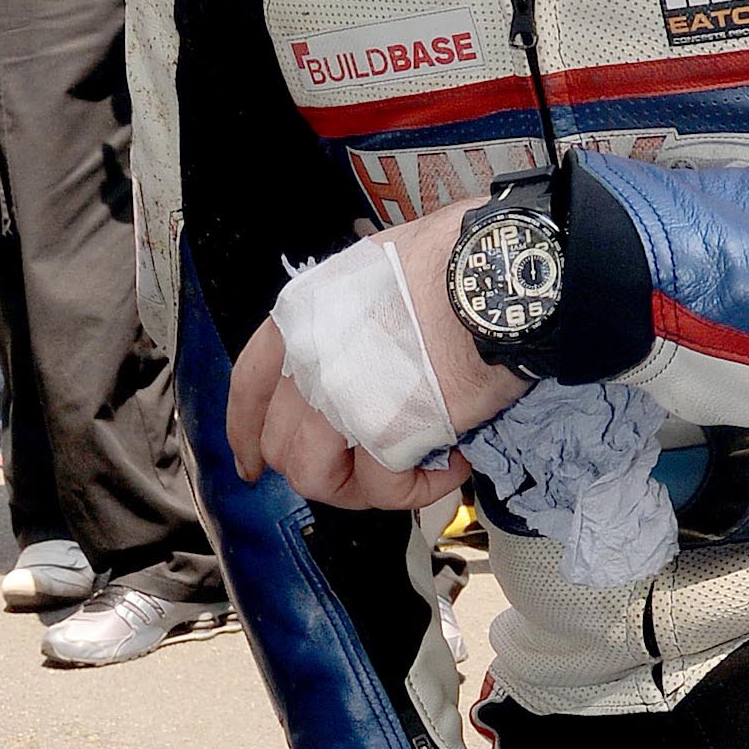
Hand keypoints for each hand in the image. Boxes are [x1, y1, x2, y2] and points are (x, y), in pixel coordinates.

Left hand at [226, 208, 528, 505]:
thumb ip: (353, 318)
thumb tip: (372, 352)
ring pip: (318, 478)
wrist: (500, 275)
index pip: (250, 388)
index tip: (254, 462)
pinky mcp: (387, 434)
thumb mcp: (376, 270)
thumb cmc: (455, 259)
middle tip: (368, 468)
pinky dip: (420, 488)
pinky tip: (451, 463)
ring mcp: (340, 400)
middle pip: (284, 445)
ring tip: (410, 469)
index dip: (248, 434)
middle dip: (323, 468)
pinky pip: (386, 489)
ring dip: (364, 487)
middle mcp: (308, 360)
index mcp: (302, 315)